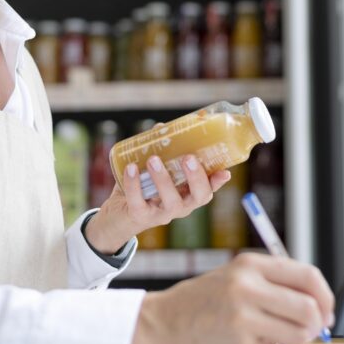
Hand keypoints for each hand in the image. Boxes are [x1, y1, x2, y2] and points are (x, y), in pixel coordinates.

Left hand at [83, 155, 231, 254]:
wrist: (118, 215)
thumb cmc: (143, 188)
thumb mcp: (155, 171)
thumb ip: (162, 152)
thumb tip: (161, 127)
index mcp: (188, 194)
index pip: (208, 188)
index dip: (218, 181)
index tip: (225, 171)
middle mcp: (181, 206)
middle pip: (199, 197)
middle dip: (196, 177)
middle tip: (188, 158)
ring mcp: (162, 214)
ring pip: (171, 201)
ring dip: (163, 179)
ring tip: (153, 159)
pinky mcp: (140, 216)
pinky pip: (139, 201)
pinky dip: (134, 184)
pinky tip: (131, 167)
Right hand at [126, 253, 335, 343]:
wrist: (160, 325)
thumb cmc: (201, 303)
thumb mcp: (236, 277)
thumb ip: (274, 284)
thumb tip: (319, 306)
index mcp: (250, 264)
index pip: (308, 276)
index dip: (326, 297)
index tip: (326, 311)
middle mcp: (247, 287)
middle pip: (309, 308)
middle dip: (316, 325)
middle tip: (309, 331)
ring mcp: (242, 317)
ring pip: (299, 335)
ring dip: (296, 342)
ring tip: (275, 338)